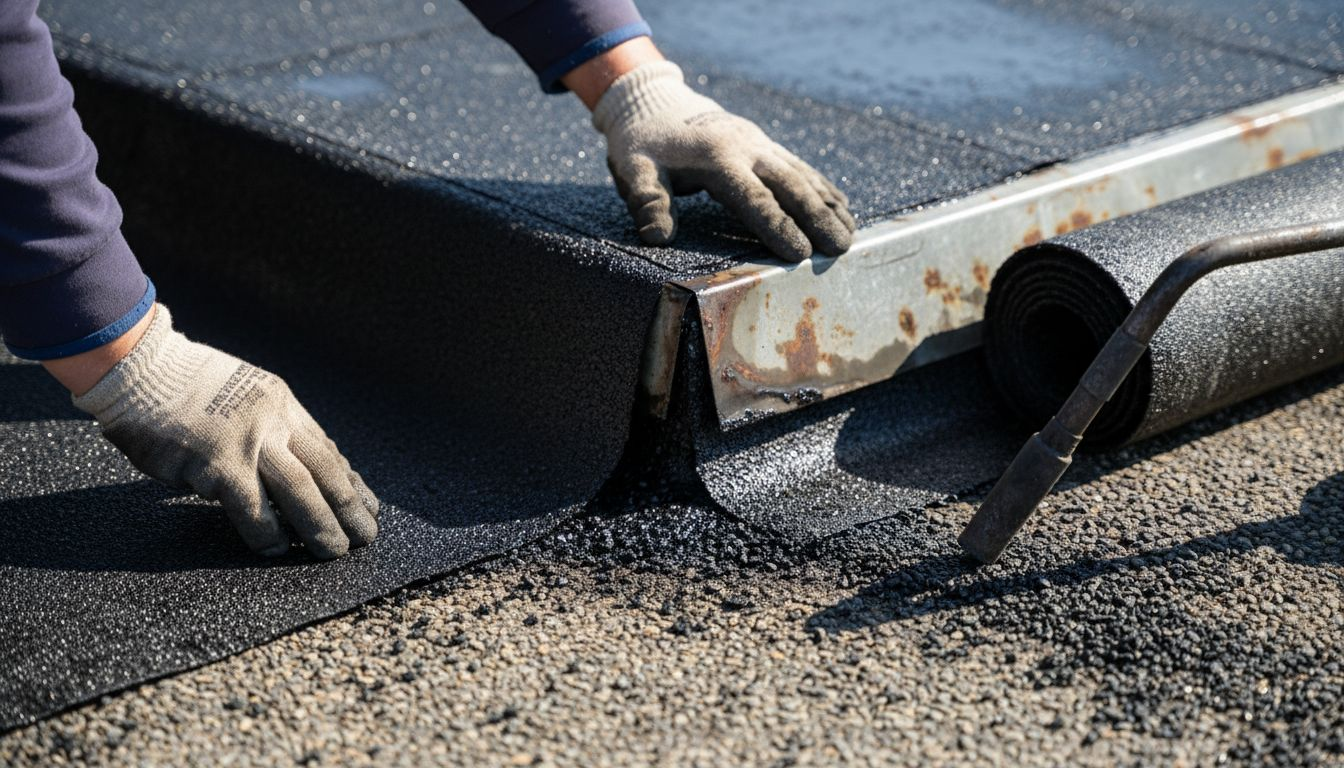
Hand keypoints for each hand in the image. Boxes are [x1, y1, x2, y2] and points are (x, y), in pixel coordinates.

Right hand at [69, 304, 377, 557]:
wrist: (140, 369)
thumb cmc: (183, 386)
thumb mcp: (243, 394)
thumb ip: (268, 426)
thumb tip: (291, 466)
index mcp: (283, 404)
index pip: (327, 450)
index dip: (350, 483)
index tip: (368, 507)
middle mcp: (274, 421)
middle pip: (325, 472)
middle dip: (349, 508)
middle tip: (365, 536)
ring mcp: (249, 442)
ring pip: (301, 491)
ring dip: (321, 525)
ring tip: (334, 550)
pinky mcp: (218, 464)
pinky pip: (252, 508)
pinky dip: (267, 533)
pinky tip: (275, 550)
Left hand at [588, 60, 855, 261]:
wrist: (656, 103)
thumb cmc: (643, 145)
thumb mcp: (633, 171)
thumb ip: (646, 201)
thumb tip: (657, 235)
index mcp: (718, 157)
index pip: (753, 197)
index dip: (777, 225)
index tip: (799, 253)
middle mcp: (747, 147)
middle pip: (790, 185)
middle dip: (817, 218)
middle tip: (840, 249)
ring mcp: (760, 144)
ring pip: (802, 176)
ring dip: (828, 206)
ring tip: (851, 236)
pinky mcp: (765, 145)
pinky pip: (801, 168)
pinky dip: (824, 189)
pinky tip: (842, 209)